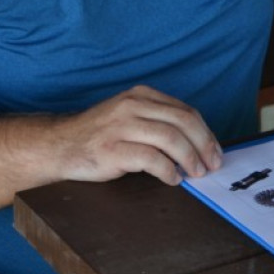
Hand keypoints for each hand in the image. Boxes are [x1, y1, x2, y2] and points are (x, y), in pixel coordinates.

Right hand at [51, 85, 222, 185]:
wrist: (58, 144)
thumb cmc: (99, 134)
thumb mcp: (129, 116)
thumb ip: (156, 120)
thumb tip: (196, 142)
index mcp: (141, 95)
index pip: (185, 111)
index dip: (205, 132)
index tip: (215, 150)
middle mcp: (132, 105)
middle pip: (183, 122)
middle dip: (204, 144)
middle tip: (212, 164)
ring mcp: (121, 126)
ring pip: (170, 138)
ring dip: (189, 158)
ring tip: (196, 172)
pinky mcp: (112, 149)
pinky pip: (151, 159)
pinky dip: (168, 170)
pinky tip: (173, 178)